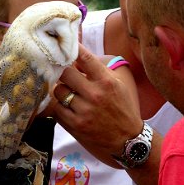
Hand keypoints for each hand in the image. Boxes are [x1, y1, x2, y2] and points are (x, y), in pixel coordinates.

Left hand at [53, 44, 141, 166]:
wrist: (127, 140)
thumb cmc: (123, 109)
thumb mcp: (118, 85)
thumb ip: (100, 70)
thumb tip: (78, 58)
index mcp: (106, 82)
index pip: (84, 58)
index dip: (72, 48)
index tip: (64, 44)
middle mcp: (94, 95)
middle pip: (65, 73)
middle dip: (62, 71)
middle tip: (62, 72)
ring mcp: (84, 111)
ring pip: (58, 91)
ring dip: (60, 90)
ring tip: (67, 93)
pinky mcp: (75, 125)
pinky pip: (56, 108)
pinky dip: (58, 105)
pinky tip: (66, 106)